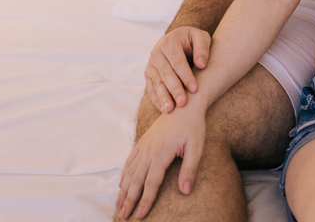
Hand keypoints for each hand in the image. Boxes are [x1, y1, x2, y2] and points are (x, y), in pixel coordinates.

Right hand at [116, 103, 205, 218]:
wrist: (185, 103)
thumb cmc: (193, 126)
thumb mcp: (196, 148)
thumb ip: (189, 170)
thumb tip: (185, 191)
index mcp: (161, 153)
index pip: (151, 183)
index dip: (145, 201)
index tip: (140, 215)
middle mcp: (149, 150)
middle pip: (136, 180)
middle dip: (129, 200)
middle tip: (123, 216)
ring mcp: (144, 145)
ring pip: (130, 171)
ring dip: (123, 189)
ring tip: (118, 204)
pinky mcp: (144, 141)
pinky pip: (130, 159)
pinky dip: (125, 173)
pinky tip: (121, 183)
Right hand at [145, 26, 211, 113]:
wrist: (179, 40)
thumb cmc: (193, 41)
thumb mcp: (201, 38)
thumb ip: (202, 49)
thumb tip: (202, 65)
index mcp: (169, 42)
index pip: (177, 62)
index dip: (186, 76)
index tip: (195, 89)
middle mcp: (156, 52)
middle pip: (165, 74)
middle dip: (174, 89)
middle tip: (183, 103)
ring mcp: (151, 64)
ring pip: (157, 83)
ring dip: (164, 97)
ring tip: (171, 110)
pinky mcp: (148, 75)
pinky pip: (151, 88)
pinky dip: (157, 99)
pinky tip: (164, 109)